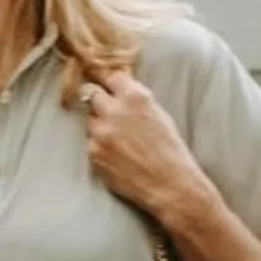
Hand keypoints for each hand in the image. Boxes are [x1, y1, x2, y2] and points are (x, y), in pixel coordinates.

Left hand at [76, 71, 208, 226]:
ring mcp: (101, 132)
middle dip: (99, 100)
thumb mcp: (159, 114)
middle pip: (91, 93)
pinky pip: (91, 143)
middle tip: (109, 112)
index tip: (109, 86)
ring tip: (118, 140)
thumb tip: (121, 89)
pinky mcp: (93, 153)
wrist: (169, 184)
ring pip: (90, 120)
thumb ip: (136, 100)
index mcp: (135, 96)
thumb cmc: (170, 150)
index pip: (111, 76)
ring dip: (99, 125)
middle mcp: (114, 111)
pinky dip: (100, 147)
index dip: (111, 83)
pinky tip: (117, 156)